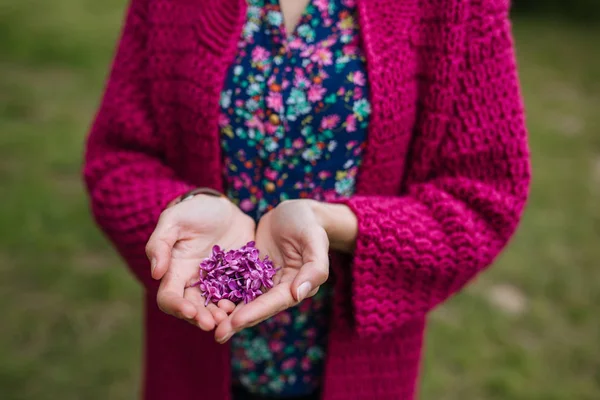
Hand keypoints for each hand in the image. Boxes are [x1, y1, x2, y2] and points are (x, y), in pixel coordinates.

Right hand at [146, 194, 254, 330]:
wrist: (223, 207)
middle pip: (194, 309)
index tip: (190, 311)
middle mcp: (195, 283)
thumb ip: (160, 244)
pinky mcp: (238, 280)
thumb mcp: (173, 220)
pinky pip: (239, 297)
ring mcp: (217, 284)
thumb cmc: (194, 211)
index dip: (177, 307)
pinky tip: (246, 307)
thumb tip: (156, 273)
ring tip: (228, 318)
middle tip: (212, 323)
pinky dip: (241, 306)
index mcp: (175, 272)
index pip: (170, 298)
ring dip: (220, 317)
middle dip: (201, 318)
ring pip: (216, 308)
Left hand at [214, 199, 329, 342]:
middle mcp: (278, 287)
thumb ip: (314, 268)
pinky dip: (220, 293)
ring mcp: (262, 280)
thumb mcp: (314, 240)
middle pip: (256, 307)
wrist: (295, 211)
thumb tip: (299, 294)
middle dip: (237, 321)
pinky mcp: (249, 270)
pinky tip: (203, 300)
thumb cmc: (307, 223)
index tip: (236, 322)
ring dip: (226, 313)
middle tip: (217, 335)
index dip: (255, 312)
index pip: (274, 302)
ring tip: (206, 323)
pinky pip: (234, 283)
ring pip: (243, 299)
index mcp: (296, 284)